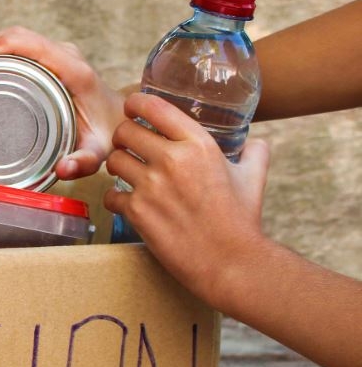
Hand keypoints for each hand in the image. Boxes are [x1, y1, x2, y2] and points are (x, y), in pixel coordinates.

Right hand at [0, 26, 126, 179]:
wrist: (123, 120)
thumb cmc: (108, 135)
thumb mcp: (98, 152)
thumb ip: (83, 162)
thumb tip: (62, 170)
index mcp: (75, 72)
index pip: (33, 45)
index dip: (1, 45)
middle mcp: (67, 56)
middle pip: (20, 36)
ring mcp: (60, 54)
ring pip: (18, 37)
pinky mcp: (53, 58)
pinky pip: (22, 45)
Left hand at [103, 93, 270, 307]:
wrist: (230, 262)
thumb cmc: (242, 220)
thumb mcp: (252, 178)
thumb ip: (253, 154)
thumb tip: (256, 143)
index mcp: (198, 145)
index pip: (154, 107)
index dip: (135, 104)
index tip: (132, 109)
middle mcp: (172, 160)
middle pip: (125, 131)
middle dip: (122, 138)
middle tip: (127, 147)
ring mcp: (151, 186)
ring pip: (113, 161)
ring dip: (116, 167)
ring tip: (126, 175)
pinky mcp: (137, 212)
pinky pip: (110, 195)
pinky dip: (115, 199)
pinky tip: (126, 203)